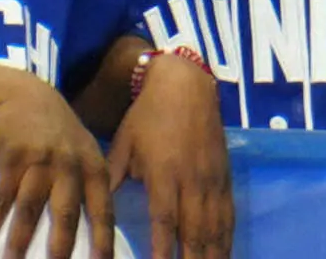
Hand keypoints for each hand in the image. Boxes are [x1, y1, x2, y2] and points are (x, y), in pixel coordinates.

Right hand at [0, 73, 113, 258]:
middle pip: (65, 214)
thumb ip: (90, 186)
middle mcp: (70, 164)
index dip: (103, 240)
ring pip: (29, 209)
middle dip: (60, 248)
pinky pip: (1, 197)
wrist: (25, 96)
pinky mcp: (13, 157)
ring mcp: (41, 159)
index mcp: (93, 167)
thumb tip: (97, 235)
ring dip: (18, 242)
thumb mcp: (84, 152)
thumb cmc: (59, 134)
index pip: (102, 210)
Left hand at [108, 53, 232, 258]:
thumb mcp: (123, 144)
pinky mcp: (224, 176)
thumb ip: (114, 178)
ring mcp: (211, 179)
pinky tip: (223, 256)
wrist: (185, 84)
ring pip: (215, 228)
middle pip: (194, 232)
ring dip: (211, 256)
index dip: (163, 250)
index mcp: (164, 173)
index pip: (165, 221)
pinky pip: (228, 215)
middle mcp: (192, 180)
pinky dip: (226, 239)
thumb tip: (96, 209)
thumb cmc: (148, 115)